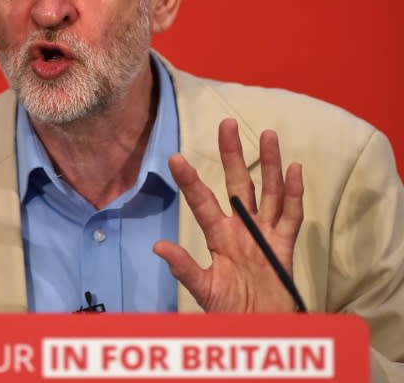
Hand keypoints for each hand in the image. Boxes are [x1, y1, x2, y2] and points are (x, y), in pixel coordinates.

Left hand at [154, 118, 303, 311]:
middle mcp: (241, 228)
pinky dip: (294, 195)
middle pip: (239, 184)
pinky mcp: (285, 246)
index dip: (190, 181)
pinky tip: (295, 170)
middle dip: (232, 155)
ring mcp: (265, 234)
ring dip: (269, 165)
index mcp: (218, 236)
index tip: (174, 157)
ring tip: (268, 135)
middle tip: (227, 124)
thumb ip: (184, 268)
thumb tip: (158, 247)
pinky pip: (291, 217)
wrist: (259, 328)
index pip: (202, 201)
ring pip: (268, 192)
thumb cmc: (229, 309)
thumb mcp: (203, 289)